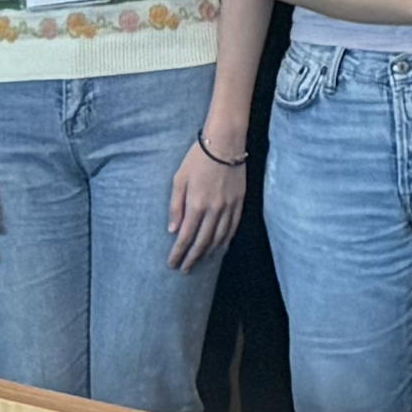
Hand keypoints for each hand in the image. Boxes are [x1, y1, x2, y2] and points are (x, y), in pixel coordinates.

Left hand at [166, 135, 251, 271]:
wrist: (225, 142)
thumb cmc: (198, 158)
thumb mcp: (179, 179)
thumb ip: (175, 206)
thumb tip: (173, 230)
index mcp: (196, 204)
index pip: (185, 238)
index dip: (178, 254)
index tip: (172, 264)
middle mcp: (214, 210)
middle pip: (202, 243)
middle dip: (192, 259)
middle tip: (185, 269)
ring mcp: (229, 207)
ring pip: (219, 238)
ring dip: (209, 253)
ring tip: (201, 261)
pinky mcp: (239, 202)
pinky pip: (233, 228)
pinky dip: (226, 240)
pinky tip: (220, 247)